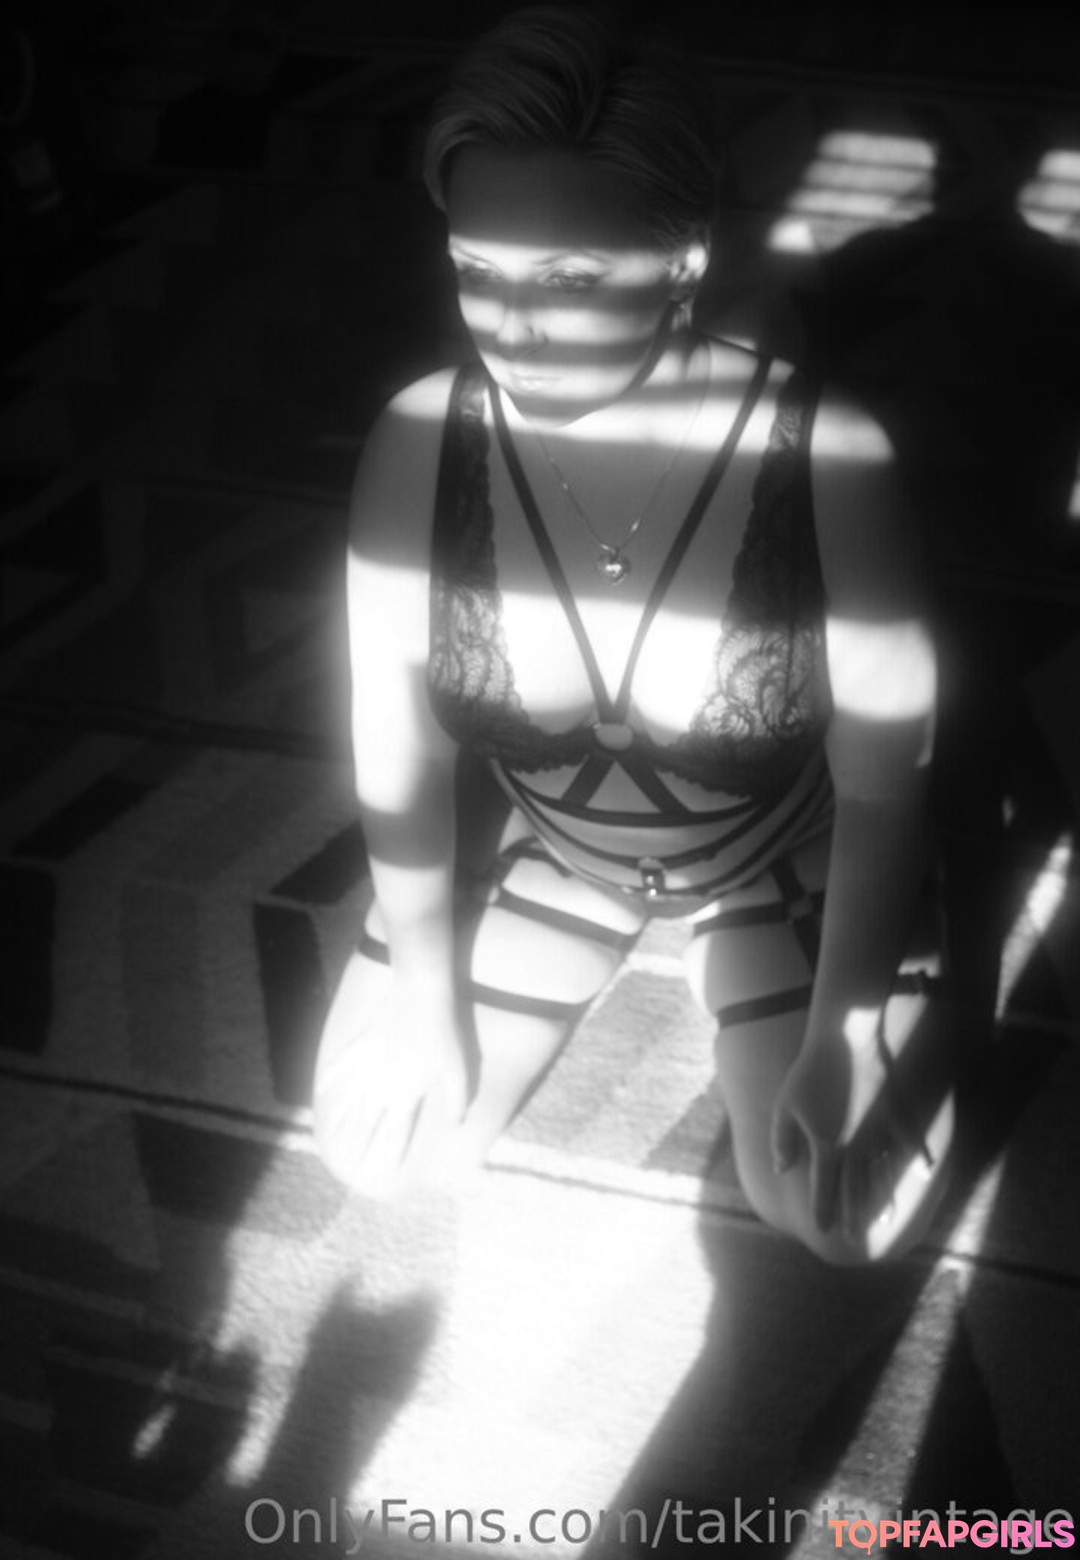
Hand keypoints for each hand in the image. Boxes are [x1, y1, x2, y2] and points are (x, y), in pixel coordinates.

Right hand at [314, 955, 472, 1196]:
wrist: (421, 996)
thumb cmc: (445, 1035)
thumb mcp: (459, 1072)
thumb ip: (458, 1104)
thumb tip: (456, 1126)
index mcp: (405, 1097)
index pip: (396, 1134)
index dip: (391, 1153)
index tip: (384, 1171)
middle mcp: (380, 1087)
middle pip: (367, 1122)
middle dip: (360, 1144)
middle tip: (350, 1162)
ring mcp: (367, 1066)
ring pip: (349, 1099)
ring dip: (341, 1120)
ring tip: (333, 1138)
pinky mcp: (362, 1044)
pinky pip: (341, 1065)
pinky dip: (331, 1079)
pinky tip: (323, 1090)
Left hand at [770, 1023, 937, 1246]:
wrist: (844, 1039)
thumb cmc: (809, 1072)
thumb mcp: (785, 1106)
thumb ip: (782, 1141)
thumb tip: (781, 1170)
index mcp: (826, 1147)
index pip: (824, 1188)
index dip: (822, 1210)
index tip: (823, 1230)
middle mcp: (855, 1147)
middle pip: (853, 1189)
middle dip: (851, 1215)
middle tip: (853, 1238)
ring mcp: (878, 1131)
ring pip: (880, 1173)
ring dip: (882, 1199)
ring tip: (884, 1221)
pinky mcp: (894, 1112)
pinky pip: (908, 1140)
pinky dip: (917, 1157)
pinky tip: (926, 1174)